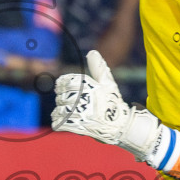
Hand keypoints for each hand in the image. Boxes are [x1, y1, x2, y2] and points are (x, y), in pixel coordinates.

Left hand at [51, 50, 168, 162]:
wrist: (121, 125)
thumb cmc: (113, 102)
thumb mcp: (108, 82)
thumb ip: (98, 67)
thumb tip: (92, 52)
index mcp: (88, 86)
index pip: (65, 81)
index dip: (62, 84)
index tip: (63, 88)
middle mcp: (83, 98)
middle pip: (61, 96)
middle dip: (63, 100)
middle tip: (72, 103)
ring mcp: (80, 114)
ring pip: (59, 110)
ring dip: (61, 112)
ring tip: (69, 113)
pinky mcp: (77, 127)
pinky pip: (59, 123)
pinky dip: (59, 123)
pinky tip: (64, 121)